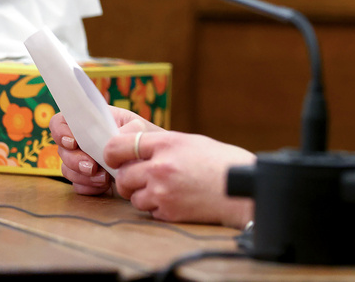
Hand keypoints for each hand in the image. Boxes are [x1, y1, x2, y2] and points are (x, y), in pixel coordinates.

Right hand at [50, 107, 160, 195]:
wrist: (155, 163)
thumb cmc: (146, 141)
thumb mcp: (142, 129)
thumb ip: (130, 129)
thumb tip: (117, 136)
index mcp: (92, 122)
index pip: (62, 122)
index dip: (60, 131)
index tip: (73, 143)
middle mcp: (83, 141)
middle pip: (62, 149)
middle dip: (75, 160)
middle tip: (92, 168)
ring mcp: (83, 160)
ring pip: (67, 169)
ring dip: (83, 176)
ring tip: (104, 179)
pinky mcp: (87, 179)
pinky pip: (77, 185)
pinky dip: (88, 187)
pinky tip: (103, 187)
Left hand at [104, 130, 254, 227]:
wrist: (242, 188)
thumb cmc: (221, 162)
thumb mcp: (190, 142)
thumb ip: (161, 146)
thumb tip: (133, 150)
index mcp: (166, 143)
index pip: (118, 146)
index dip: (112, 153)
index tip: (115, 158)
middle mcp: (160, 167)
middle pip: (122, 176)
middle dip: (129, 179)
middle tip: (141, 178)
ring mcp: (163, 191)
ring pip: (133, 197)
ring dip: (143, 195)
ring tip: (166, 189)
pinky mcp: (168, 212)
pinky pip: (149, 211)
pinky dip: (158, 207)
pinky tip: (176, 199)